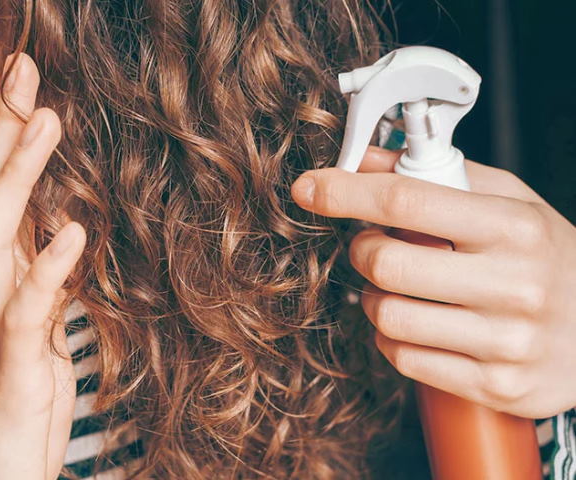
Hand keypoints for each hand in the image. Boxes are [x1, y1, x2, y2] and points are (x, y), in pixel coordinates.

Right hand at [0, 52, 85, 478]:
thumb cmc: (17, 414)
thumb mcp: (34, 339)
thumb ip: (42, 291)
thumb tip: (58, 248)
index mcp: (0, 287)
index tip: (2, 80)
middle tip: (16, 67)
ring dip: (18, 178)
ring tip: (46, 119)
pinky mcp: (13, 376)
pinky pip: (27, 315)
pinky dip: (47, 272)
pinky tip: (73, 233)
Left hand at [290, 146, 575, 418]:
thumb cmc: (550, 258)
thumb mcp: (510, 203)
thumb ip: (438, 177)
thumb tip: (366, 159)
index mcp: (515, 227)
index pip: (408, 201)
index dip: (346, 192)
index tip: (310, 187)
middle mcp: (515, 284)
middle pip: (387, 263)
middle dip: (362, 250)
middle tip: (374, 245)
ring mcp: (507, 342)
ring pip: (388, 317)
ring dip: (374, 299)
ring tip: (399, 289)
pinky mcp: (496, 386)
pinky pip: (405, 359)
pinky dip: (392, 338)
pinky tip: (417, 324)